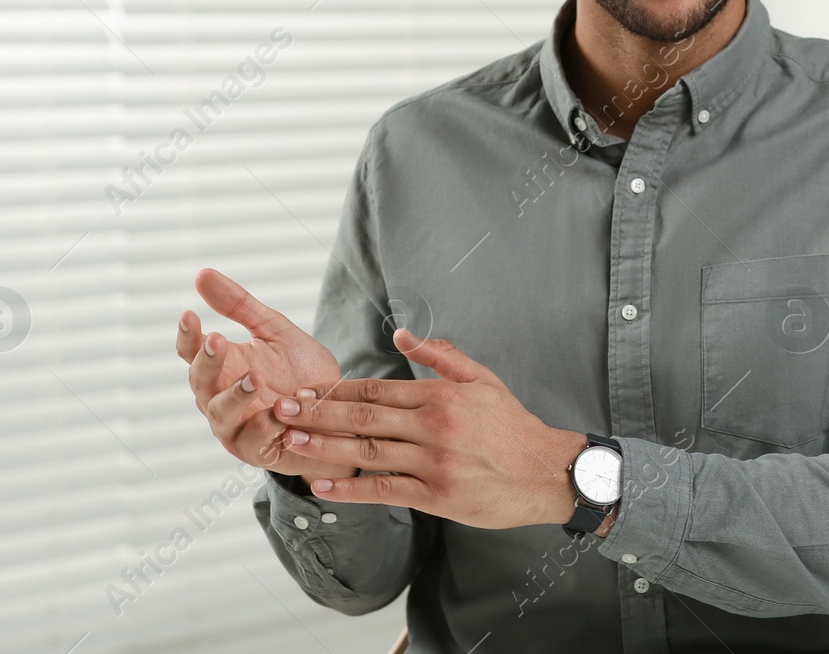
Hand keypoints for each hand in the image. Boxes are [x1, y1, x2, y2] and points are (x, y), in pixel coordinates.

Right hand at [176, 269, 356, 479]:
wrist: (341, 412)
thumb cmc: (302, 372)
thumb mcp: (275, 331)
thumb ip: (240, 306)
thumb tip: (201, 273)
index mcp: (222, 368)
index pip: (192, 351)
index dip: (187, 335)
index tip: (189, 314)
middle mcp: (220, 399)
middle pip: (200, 381)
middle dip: (207, 361)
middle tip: (218, 339)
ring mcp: (236, 428)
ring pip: (221, 414)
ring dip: (236, 395)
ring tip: (254, 376)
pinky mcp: (259, 451)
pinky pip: (254, 442)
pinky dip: (264, 426)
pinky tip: (278, 410)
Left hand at [275, 327, 587, 529]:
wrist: (546, 471)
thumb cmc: (512, 426)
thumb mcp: (483, 379)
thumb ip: (441, 355)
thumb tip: (403, 333)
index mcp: (441, 396)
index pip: (378, 390)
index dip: (337, 391)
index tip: (306, 391)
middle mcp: (434, 426)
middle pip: (365, 418)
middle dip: (319, 414)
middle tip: (283, 410)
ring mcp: (433, 462)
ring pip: (369, 452)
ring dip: (325, 447)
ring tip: (291, 442)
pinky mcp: (436, 495)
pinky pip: (385, 490)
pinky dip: (351, 488)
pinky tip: (322, 485)